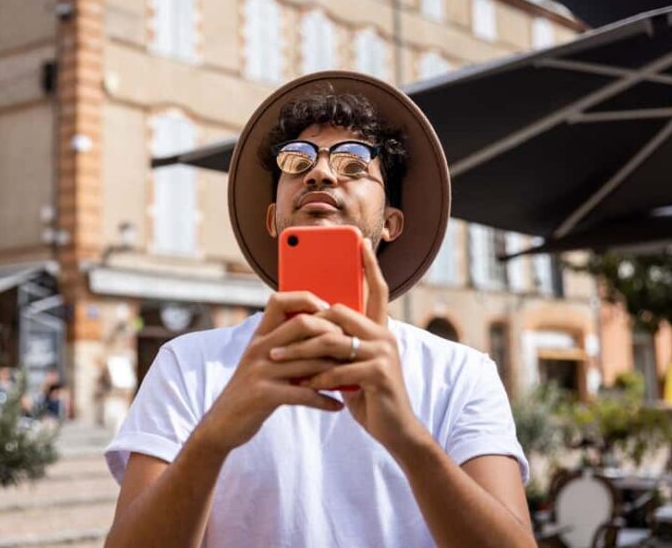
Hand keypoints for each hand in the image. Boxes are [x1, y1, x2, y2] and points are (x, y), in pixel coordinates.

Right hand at [197, 292, 345, 454]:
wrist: (222, 423)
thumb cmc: (250, 391)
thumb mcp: (261, 361)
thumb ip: (283, 346)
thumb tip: (321, 335)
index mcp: (259, 336)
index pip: (279, 301)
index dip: (306, 299)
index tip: (328, 312)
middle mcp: (259, 348)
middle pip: (301, 324)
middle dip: (331, 333)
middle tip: (350, 347)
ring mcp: (261, 370)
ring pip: (308, 361)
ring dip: (335, 370)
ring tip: (354, 377)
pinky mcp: (264, 395)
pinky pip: (303, 394)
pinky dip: (324, 400)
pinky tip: (337, 406)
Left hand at [268, 240, 425, 455]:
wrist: (395, 430)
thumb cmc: (368, 395)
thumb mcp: (352, 365)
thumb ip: (339, 344)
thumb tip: (310, 323)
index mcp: (380, 329)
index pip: (377, 290)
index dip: (369, 265)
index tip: (361, 242)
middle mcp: (385, 336)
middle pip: (340, 313)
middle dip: (306, 324)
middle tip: (277, 335)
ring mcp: (384, 354)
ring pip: (332, 342)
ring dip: (300, 353)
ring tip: (276, 360)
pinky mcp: (380, 375)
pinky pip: (338, 370)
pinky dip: (317, 378)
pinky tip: (302, 386)